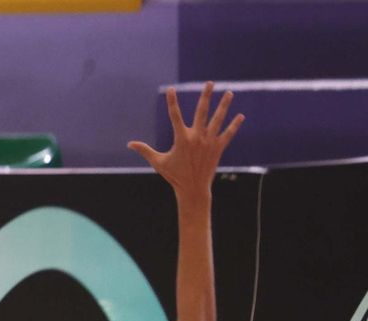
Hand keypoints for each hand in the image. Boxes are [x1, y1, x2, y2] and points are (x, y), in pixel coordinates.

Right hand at [128, 82, 243, 196]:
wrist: (193, 188)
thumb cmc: (174, 175)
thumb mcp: (158, 162)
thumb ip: (145, 150)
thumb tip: (129, 144)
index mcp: (181, 138)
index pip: (175, 116)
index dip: (172, 102)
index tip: (171, 89)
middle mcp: (197, 137)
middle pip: (202, 111)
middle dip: (206, 96)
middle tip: (209, 83)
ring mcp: (209, 142)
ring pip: (218, 119)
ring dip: (224, 105)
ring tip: (229, 92)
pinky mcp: (218, 148)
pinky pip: (228, 133)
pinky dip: (234, 125)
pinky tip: (241, 116)